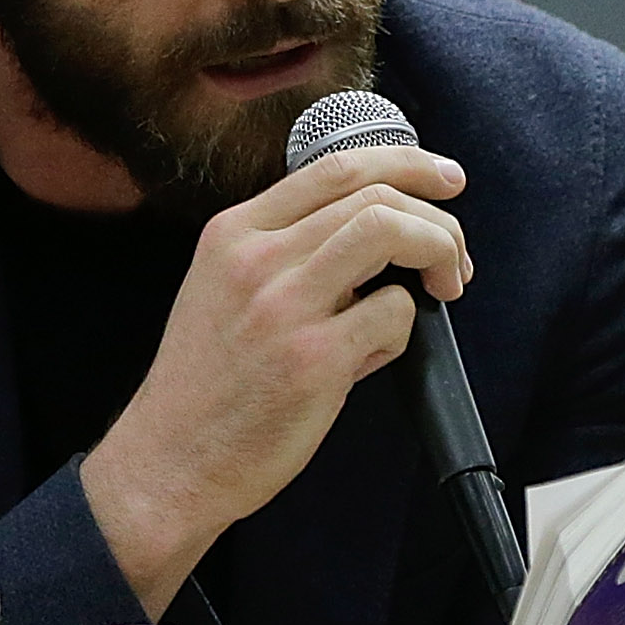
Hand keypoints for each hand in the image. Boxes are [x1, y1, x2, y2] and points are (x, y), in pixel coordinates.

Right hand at [82, 144, 474, 615]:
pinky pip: (394, 314)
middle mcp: (256, 258)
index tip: (443, 179)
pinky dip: (405, 329)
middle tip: (455, 257)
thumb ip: (284, 251)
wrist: (170, 461)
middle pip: (374, 195)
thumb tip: (377, 230)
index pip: (336, 167)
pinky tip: (374, 356)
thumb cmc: (207, 384)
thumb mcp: (222, 288)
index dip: (404, 164)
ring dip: (439, 252)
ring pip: (391, 233)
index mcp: (234, 233)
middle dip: (437, 218)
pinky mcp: (313, 360)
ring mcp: (284, 306)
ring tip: (446, 286)